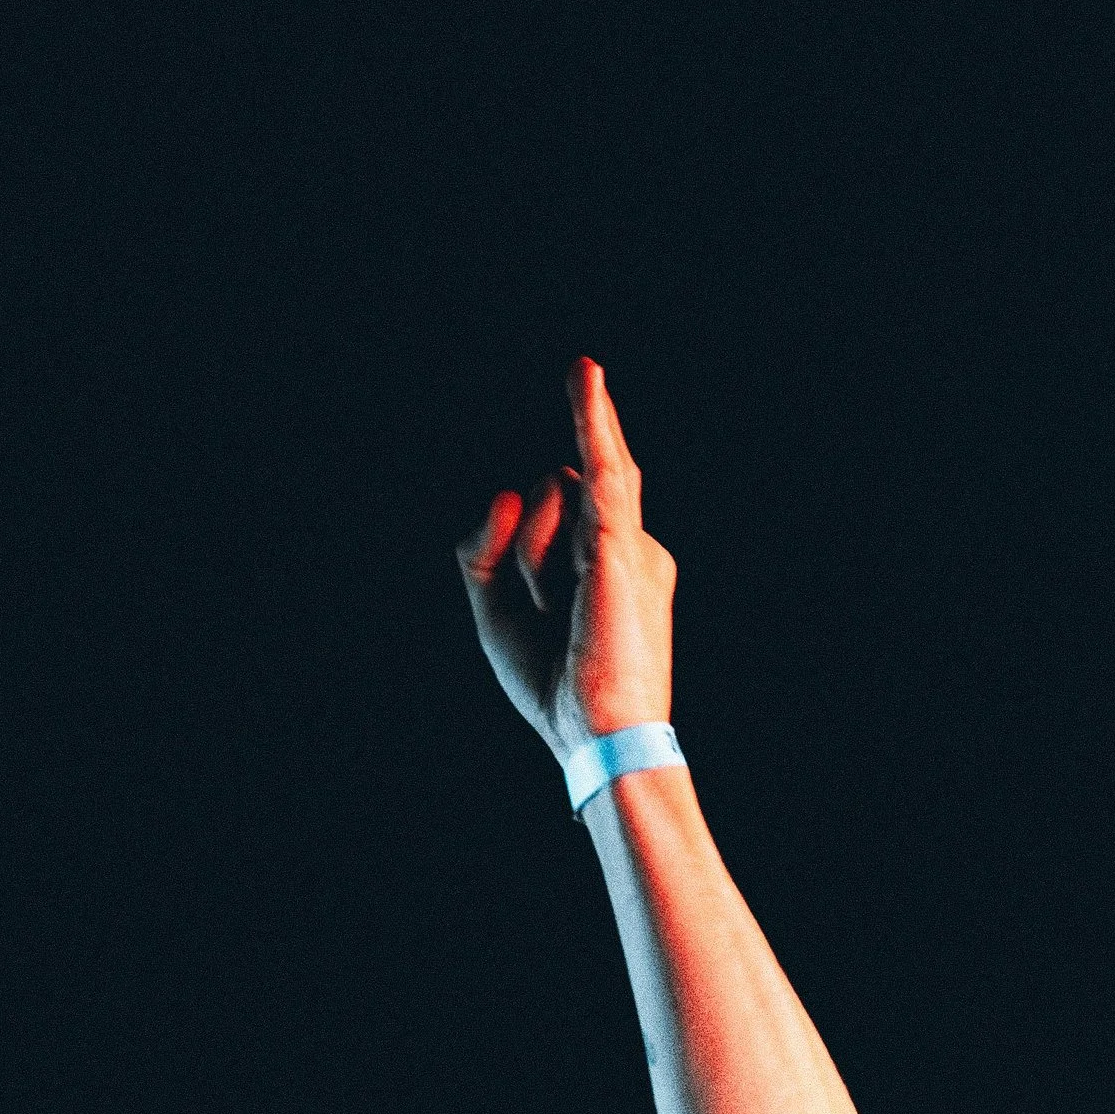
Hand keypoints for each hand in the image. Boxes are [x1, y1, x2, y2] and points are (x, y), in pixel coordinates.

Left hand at [459, 358, 675, 764]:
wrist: (600, 738)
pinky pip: (600, 468)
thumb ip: (482, 550)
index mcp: (611, 564)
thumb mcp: (494, 614)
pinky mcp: (621, 543)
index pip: (558, 506)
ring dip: (532, 553)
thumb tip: (507, 490)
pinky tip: (584, 375)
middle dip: (530, 547)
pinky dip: (591, 420)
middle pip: (559, 489)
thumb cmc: (557, 689)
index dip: (525, 539)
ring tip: (559, 611)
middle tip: (554, 613)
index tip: (539, 586)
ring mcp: (632, 540)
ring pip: (558, 488)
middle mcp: (631, 545)